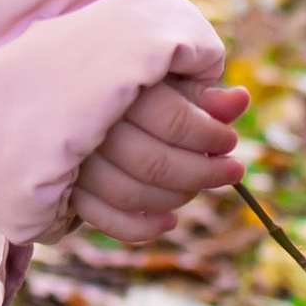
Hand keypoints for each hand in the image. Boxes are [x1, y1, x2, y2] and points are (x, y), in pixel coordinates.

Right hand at [51, 69, 249, 246]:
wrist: (65, 92)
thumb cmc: (130, 85)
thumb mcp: (163, 77)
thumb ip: (198, 91)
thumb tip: (240, 101)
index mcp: (114, 85)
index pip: (172, 120)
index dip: (209, 135)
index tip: (230, 140)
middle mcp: (88, 125)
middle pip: (154, 163)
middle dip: (202, 171)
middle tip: (231, 169)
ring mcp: (73, 161)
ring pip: (131, 194)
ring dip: (177, 198)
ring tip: (200, 186)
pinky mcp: (67, 189)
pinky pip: (104, 220)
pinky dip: (140, 228)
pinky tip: (169, 221)